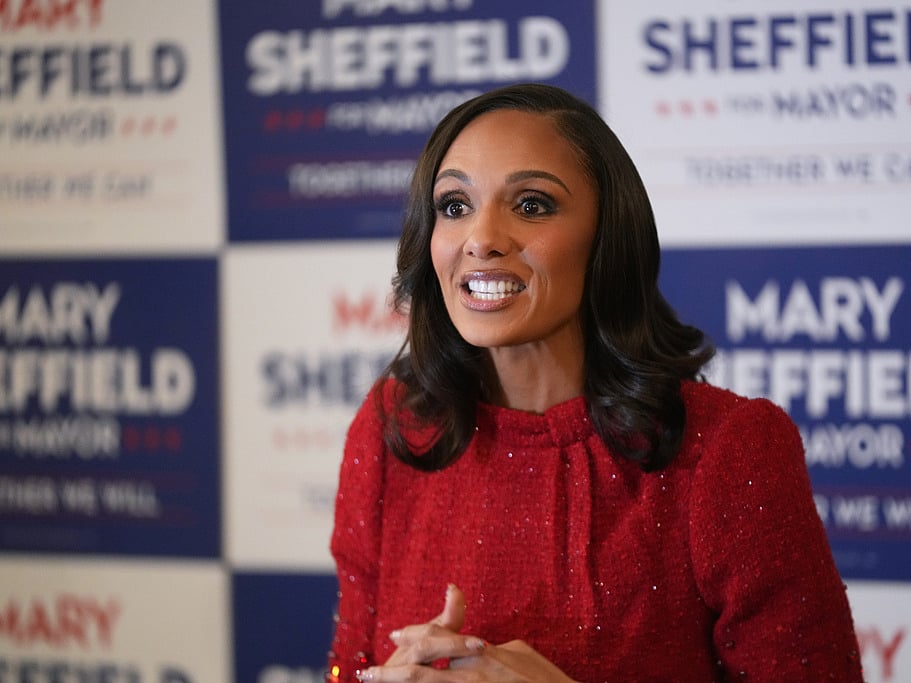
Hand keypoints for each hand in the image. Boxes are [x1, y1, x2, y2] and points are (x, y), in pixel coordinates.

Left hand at [358, 585, 576, 682]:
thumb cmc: (549, 681)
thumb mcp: (524, 654)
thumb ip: (499, 646)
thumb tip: (481, 642)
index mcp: (484, 653)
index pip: (441, 638)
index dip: (415, 635)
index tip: (395, 634)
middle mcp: (475, 674)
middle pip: (423, 669)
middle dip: (392, 672)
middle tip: (369, 674)